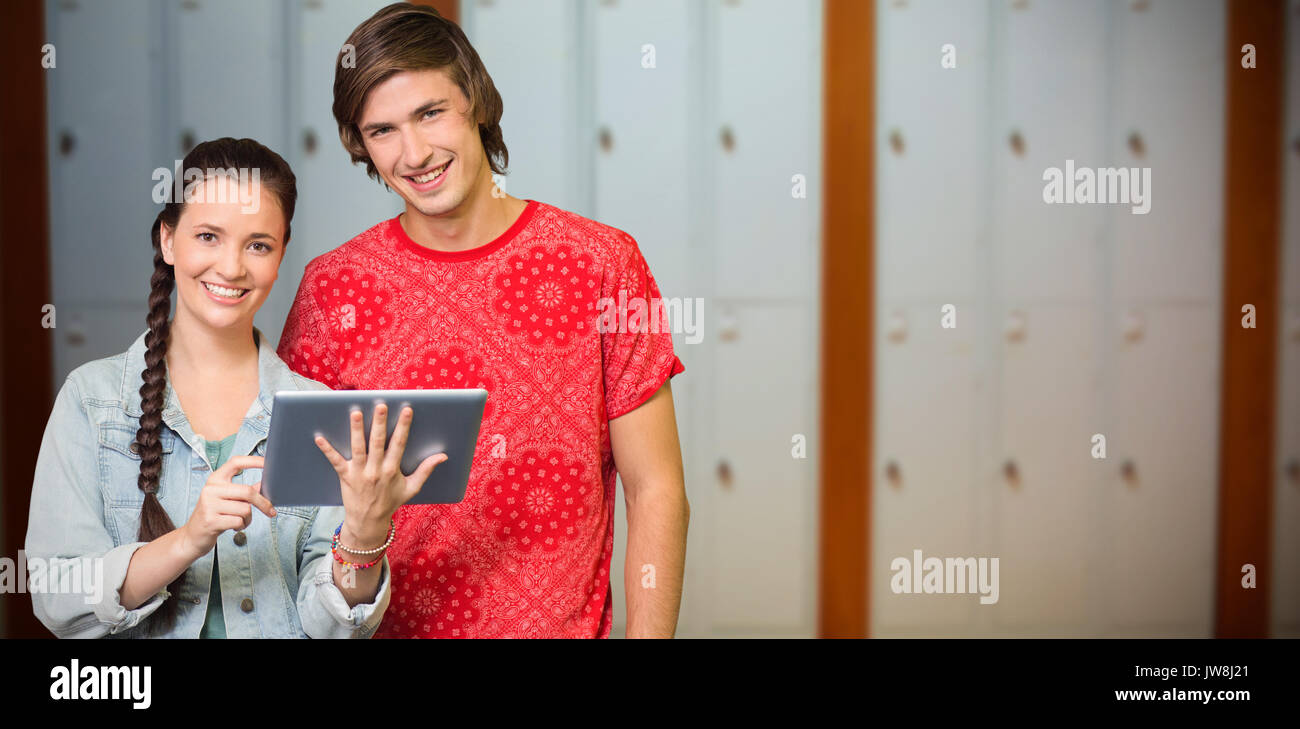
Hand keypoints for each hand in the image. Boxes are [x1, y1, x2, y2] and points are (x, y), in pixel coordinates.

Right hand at [179, 455, 275, 560]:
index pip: (235, 462)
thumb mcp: (226, 499)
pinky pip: (239, 521)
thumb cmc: (213, 515)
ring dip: (248, 518)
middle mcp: (211, 489)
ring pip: (245, 509)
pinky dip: (242, 526)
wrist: (192, 536)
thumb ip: (243, 491)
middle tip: (270, 511)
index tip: (268, 463)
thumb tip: (264, 484)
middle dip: (263, 503)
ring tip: (240, 521)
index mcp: (215, 479)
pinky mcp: (211, 521)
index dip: (253, 461)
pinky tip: (234, 527)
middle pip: (247, 491)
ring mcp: (209, 505)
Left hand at [314, 404, 445, 544]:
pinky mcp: (345, 476)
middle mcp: (376, 470)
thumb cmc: (390, 502)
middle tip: (380, 405)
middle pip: (377, 442)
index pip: (399, 444)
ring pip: (358, 448)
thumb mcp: (412, 488)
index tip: (406, 410)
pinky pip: (335, 461)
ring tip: (354, 413)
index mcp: (392, 470)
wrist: (368, 521)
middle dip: (379, 423)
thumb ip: (426, 470)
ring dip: (356, 430)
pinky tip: (319, 437)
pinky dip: (327, 450)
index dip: (403, 427)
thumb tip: (442, 456)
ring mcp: (359, 473)